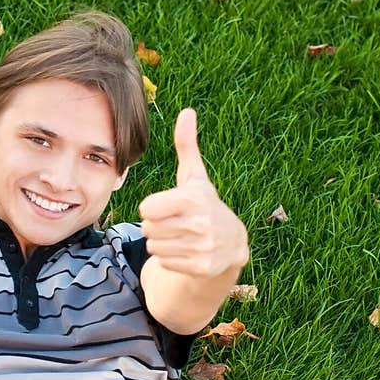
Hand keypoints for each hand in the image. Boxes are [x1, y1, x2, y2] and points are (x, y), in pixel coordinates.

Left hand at [138, 108, 248, 276]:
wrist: (232, 243)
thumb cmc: (204, 204)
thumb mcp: (195, 176)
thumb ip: (186, 145)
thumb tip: (187, 111)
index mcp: (193, 199)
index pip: (146, 208)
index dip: (152, 207)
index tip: (166, 206)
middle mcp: (200, 224)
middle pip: (148, 229)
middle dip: (156, 226)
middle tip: (175, 223)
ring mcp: (202, 248)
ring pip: (154, 248)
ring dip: (161, 243)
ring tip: (180, 236)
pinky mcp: (202, 268)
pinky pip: (165, 263)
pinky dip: (170, 260)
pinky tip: (186, 251)